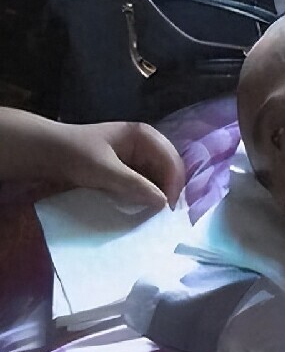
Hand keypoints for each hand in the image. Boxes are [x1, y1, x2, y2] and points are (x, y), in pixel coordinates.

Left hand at [56, 122, 184, 208]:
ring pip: (159, 178)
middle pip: (169, 169)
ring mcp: (137, 157)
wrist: (43, 152)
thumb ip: (134, 184)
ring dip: (158, 195)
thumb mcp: (103, 169)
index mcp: (145, 136)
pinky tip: (142, 208)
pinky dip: (147, 196)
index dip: (173, 185)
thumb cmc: (73, 154)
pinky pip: (146, 183)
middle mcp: (146, 144)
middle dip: (169, 191)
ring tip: (154, 214)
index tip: (167, 210)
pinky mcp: (128, 169)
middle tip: (164, 216)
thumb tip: (163, 203)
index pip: (171, 161)